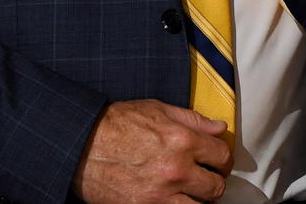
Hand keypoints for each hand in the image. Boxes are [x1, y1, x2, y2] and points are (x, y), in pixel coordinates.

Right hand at [72, 99, 230, 203]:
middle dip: (214, 182)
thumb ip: (193, 120)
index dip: (223, 159)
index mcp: (183, 141)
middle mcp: (176, 170)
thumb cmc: (117, 124)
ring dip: (198, 200)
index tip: (218, 161)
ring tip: (191, 192)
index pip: (223, 157)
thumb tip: (219, 128)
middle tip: (207, 178)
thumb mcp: (159, 110)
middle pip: (215, 187)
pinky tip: (174, 199)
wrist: (81, 145)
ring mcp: (160, 194)